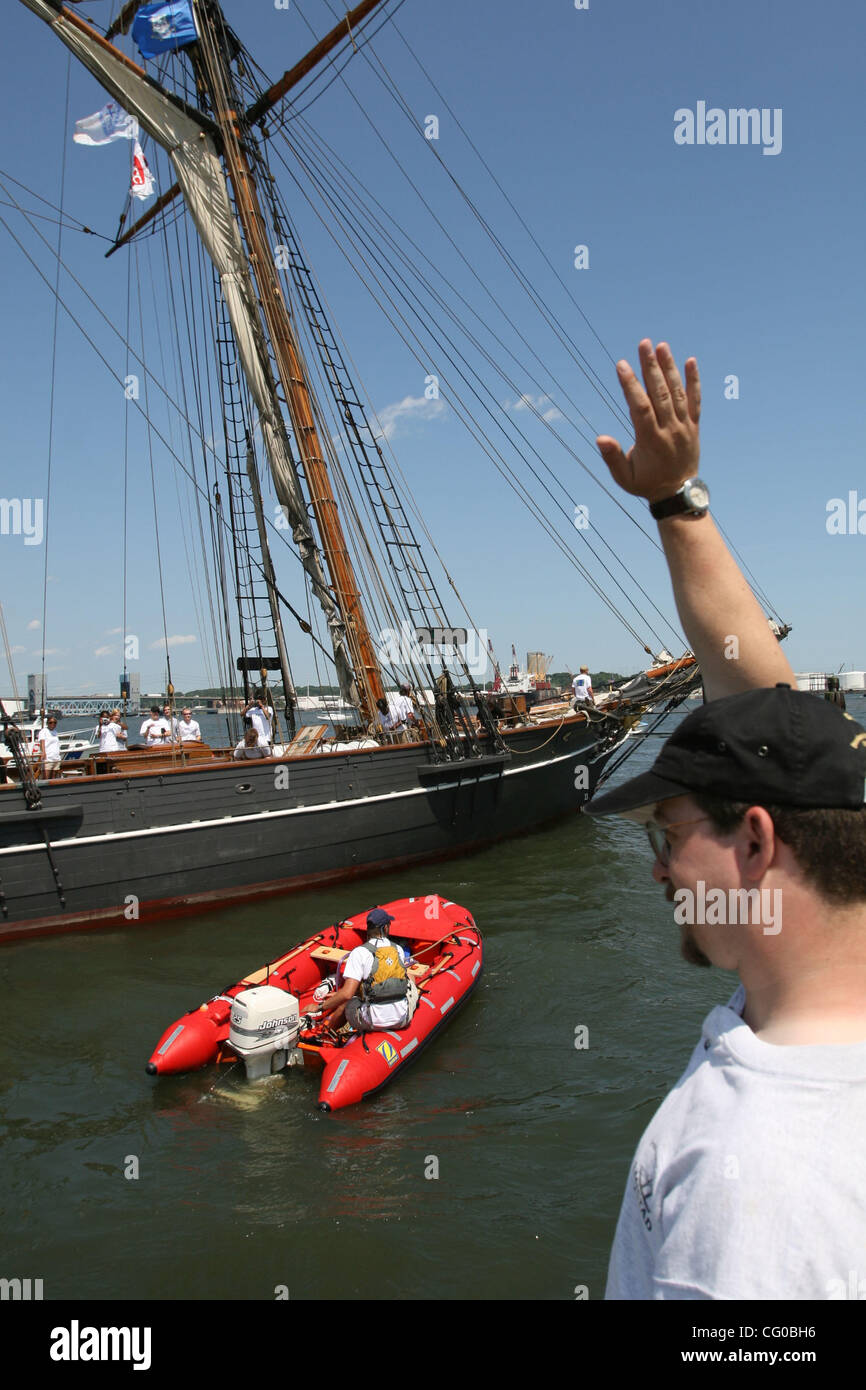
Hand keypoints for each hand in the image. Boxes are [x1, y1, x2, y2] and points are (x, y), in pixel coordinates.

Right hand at [596, 341, 700, 504]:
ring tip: (662, 346)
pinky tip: (690, 361)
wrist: (678, 494)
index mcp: (650, 441)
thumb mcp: (624, 478)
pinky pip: (695, 400)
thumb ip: (612, 458)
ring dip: (669, 368)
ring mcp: (684, 427)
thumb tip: (600, 438)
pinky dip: (694, 381)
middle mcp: (670, 430)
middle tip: (644, 344)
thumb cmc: (646, 484)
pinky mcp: (693, 426)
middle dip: (651, 367)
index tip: (622, 365)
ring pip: (678, 393)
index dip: (631, 385)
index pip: (640, 408)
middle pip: (660, 394)